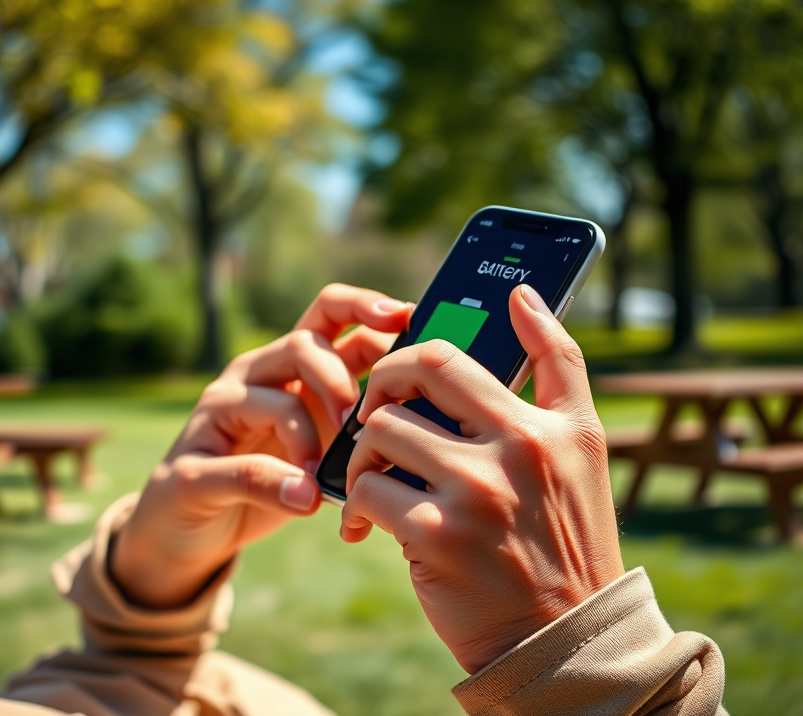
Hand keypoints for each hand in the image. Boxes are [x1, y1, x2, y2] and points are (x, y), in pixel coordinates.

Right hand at [113, 284, 412, 608]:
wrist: (188, 530)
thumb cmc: (269, 479)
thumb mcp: (319, 443)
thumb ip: (353, 419)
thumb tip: (423, 404)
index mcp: (289, 365)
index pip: (328, 312)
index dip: (368, 308)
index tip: (406, 320)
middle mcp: (252, 377)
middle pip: (303, 343)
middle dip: (343, 379)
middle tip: (365, 421)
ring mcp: (218, 417)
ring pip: (275, 399)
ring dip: (313, 435)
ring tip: (328, 475)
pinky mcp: (193, 466)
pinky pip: (242, 468)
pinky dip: (279, 484)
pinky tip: (304, 501)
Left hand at [341, 284, 623, 672]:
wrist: (561, 641)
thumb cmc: (563, 539)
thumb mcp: (582, 452)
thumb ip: (559, 369)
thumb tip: (522, 297)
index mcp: (553, 426)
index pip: (478, 349)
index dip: (419, 342)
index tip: (395, 353)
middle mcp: (519, 449)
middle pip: (420, 369)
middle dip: (381, 383)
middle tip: (373, 411)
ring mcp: (476, 491)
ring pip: (382, 429)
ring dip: (362, 453)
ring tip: (371, 479)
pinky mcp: (435, 535)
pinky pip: (368, 488)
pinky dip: (356, 503)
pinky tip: (365, 523)